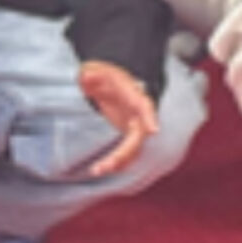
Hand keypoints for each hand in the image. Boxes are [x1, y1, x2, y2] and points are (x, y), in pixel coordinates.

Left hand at [74, 61, 159, 179]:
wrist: (109, 82)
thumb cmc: (104, 76)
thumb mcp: (97, 72)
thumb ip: (92, 75)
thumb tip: (87, 76)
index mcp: (134, 95)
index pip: (145, 106)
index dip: (150, 117)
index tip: (153, 131)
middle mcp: (138, 114)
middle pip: (137, 136)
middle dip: (124, 153)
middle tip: (106, 165)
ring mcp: (135, 126)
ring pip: (133, 149)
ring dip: (118, 162)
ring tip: (96, 170)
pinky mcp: (128, 135)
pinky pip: (127, 153)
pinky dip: (117, 163)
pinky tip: (99, 169)